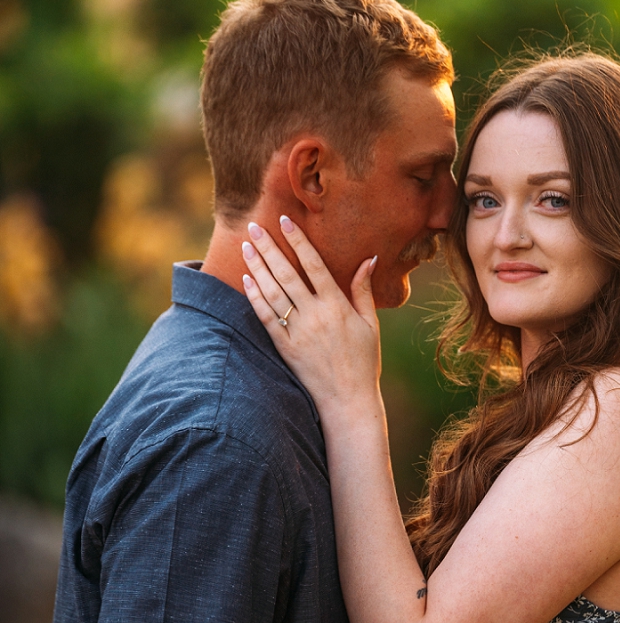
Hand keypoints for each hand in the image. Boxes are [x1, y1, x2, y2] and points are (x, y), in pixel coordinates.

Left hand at [242, 217, 381, 412]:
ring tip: (246, 246)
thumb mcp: (370, 325)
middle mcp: (315, 316)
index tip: (285, 222)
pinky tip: (246, 280)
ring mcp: (297, 332)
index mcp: (337, 306)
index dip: (299, 241)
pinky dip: (255, 298)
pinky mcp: (285, 348)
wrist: (347, 401)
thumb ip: (363, 291)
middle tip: (254, 226)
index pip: (314, 265)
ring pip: (272, 293)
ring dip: (257, 267)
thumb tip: (369, 259)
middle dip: (269, 247)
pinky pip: (266, 318)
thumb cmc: (364, 362)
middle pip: (286, 274)